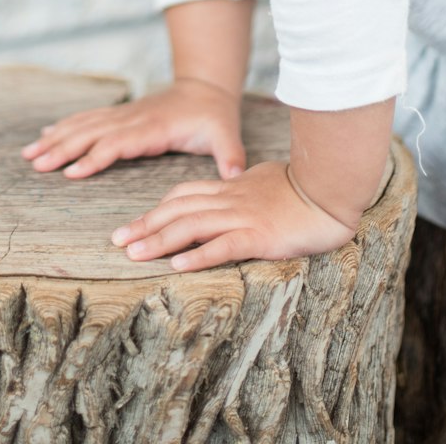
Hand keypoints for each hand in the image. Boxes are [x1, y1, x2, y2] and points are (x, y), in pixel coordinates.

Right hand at [20, 78, 246, 180]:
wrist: (206, 86)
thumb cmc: (214, 115)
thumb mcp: (227, 135)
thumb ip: (230, 156)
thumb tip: (236, 176)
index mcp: (153, 127)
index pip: (118, 144)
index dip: (94, 157)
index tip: (70, 173)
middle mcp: (132, 118)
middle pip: (91, 133)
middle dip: (62, 148)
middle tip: (34, 164)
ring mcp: (124, 114)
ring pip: (83, 125)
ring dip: (56, 138)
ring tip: (29, 153)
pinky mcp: (120, 114)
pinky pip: (87, 120)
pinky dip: (65, 126)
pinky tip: (46, 134)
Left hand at [110, 159, 357, 270]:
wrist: (328, 189)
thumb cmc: (301, 187)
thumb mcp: (263, 180)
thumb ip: (243, 184)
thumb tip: (232, 183)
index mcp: (230, 188)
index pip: (183, 196)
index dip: (156, 209)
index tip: (134, 223)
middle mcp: (229, 201)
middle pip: (177, 211)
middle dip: (145, 225)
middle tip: (117, 241)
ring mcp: (242, 217)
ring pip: (191, 227)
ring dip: (159, 240)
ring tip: (133, 254)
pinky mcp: (258, 236)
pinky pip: (222, 246)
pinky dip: (197, 255)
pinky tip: (177, 265)